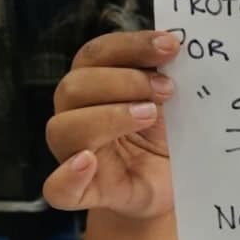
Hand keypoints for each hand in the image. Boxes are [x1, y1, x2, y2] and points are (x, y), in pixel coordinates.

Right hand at [44, 30, 179, 218]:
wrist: (176, 188)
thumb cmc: (170, 140)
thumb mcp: (175, 105)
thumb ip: (169, 78)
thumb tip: (181, 47)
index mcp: (97, 87)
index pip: (96, 55)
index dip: (131, 46)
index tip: (171, 45)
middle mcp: (79, 116)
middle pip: (74, 87)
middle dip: (124, 81)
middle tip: (167, 89)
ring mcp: (78, 156)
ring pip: (64, 128)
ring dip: (108, 117)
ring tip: (148, 116)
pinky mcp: (88, 193)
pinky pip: (59, 189)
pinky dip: (69, 175)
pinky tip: (88, 162)